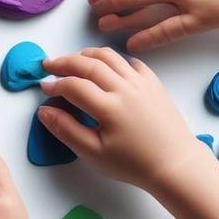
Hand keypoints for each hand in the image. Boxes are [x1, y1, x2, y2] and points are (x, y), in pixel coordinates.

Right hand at [38, 47, 208, 191]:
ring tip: (72, 60)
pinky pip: (129, 61)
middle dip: (64, 62)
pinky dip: (112, 60)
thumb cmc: (133, 163)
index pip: (73, 85)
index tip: (43, 88)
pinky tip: (105, 68)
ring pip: (109, 56)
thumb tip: (44, 111)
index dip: (54, 84)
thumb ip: (66, 130)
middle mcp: (125, 88)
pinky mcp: (153, 82)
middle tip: (49, 66)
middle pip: (88, 64)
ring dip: (86, 54)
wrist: (174, 164)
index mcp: (109, 107)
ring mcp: (141, 82)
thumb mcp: (93, 153)